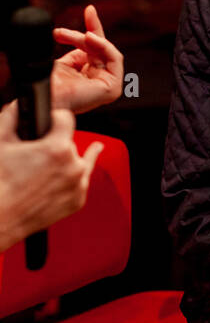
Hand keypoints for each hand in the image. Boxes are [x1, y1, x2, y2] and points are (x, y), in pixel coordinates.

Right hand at [0, 104, 103, 251]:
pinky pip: (82, 181)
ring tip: (75, 152)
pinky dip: (75, 176)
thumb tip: (18, 105)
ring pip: (79, 161)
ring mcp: (78, 185)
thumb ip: (11, 116)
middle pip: (70, 142)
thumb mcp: (1, 141)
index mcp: (58, 148)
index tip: (50, 119)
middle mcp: (73, 166)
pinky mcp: (78, 200)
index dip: (54, 116)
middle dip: (56, 142)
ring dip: (69, 158)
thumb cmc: (0, 182)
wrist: (1, 216)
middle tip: (38, 152)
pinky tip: (88, 161)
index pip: (66, 118)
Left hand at [51, 5, 123, 112]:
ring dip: (91, 38)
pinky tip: (90, 38)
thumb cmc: (47, 85)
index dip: (90, 30)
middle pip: (101, 48)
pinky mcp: (112, 88)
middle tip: (88, 10)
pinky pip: (115, 59)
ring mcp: (107, 86)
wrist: (43, 98)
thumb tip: (85, 33)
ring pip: (105, 51)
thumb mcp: (63, 61)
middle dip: (93, 27)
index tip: (88, 10)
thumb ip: (76, 51)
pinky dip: (104, 45)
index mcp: (86, 79)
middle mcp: (98, 82)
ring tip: (77, 34)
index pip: (93, 51)